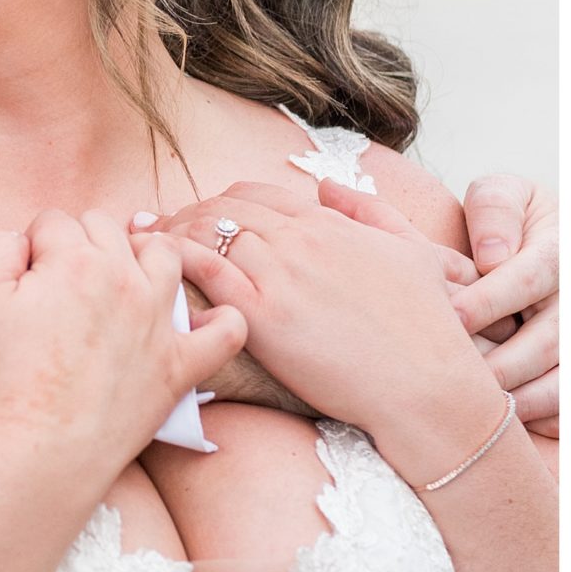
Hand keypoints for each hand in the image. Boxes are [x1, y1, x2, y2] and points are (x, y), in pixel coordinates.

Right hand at [0, 212, 245, 486]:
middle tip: (61, 283)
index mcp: (74, 259)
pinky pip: (224, 331)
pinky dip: (221, 321)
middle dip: (82, 243)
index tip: (27, 274)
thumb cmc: (7, 377)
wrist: (42, 445)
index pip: (54, 222)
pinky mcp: (179, 364)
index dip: (35, 244)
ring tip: (122, 278)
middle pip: (106, 228)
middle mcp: (123, 279)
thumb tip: (20, 239)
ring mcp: (158, 320)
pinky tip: (205, 321)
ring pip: (165, 255)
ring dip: (144, 255)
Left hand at [167, 184, 507, 486]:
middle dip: (183, 216)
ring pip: (208, 233)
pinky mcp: (264, 316)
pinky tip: (155, 266)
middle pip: (223, 209)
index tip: (196, 217)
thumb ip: (370, 212)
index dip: (218, 204)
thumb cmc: (427, 330)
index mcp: (331, 225)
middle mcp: (302, 240)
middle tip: (154, 233)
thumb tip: (329, 186)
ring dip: (170, 235)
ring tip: (144, 252)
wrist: (426, 385)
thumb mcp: (412, 253)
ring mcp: (282, 275)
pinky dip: (174, 259)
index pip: (256, 195)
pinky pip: (206, 270)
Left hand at [456, 176, 558, 437]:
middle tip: (454, 380)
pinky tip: (508, 425)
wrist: (550, 243)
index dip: (488, 301)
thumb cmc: (511, 223)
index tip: (448, 319)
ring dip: (522, 399)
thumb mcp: (505, 194)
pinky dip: (545, 417)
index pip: (529, 277)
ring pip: (564, 378)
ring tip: (476, 411)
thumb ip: (495, 209)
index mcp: (561, 250)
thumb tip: (492, 255)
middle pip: (549, 340)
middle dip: (501, 363)